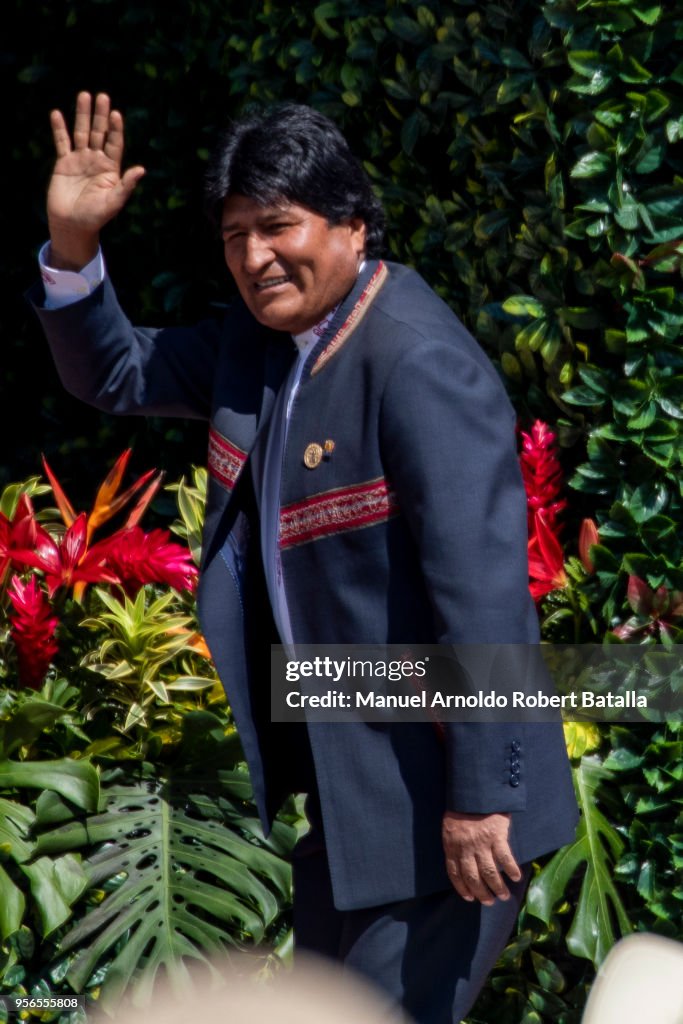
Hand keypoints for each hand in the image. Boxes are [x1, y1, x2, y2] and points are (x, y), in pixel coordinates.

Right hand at [47, 92, 145, 268]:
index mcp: (111, 169)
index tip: (116, 114)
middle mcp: (96, 161)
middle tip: (102, 96)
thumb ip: (126, 185)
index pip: (114, 143)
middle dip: (100, 115)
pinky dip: (59, 129)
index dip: (115, 129)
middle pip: (99, 133)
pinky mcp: (64, 163)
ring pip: (81, 132)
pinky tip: (57, 113)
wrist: (72, 224)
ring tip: (84, 95)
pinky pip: (62, 142)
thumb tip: (142, 169)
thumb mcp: (114, 202)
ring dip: (82, 114)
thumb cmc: (96, 217)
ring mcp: (80, 160)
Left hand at [442, 811, 521, 905]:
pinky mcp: (497, 836)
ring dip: (497, 887)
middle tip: (489, 902)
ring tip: (503, 896)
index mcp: (452, 845)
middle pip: (473, 877)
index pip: (455, 873)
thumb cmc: (462, 807)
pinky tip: (516, 877)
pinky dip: (511, 870)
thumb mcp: (451, 826)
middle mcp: (465, 848)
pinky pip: (505, 858)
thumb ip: (455, 844)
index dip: (462, 888)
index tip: (469, 898)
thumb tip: (461, 862)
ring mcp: (481, 843)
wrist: (475, 790)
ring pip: (489, 873)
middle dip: (481, 893)